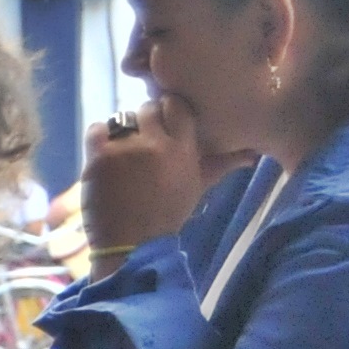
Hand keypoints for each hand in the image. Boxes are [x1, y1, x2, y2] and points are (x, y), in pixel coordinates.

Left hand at [81, 96, 210, 253]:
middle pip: (148, 108)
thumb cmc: (167, 214)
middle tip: (142, 140)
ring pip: (122, 118)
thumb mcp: (197, 186)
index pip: (177, 105)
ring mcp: (125, 149)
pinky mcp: (99, 157)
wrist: (131, 243)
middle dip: (145, 121)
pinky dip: (99, 137)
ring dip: (122, 131)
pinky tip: (104, 152)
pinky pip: (96, 129)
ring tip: (123, 151)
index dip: (168, 110)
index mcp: (183, 148)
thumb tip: (252, 155)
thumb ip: (221, 164)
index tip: (163, 122)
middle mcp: (155, 144)